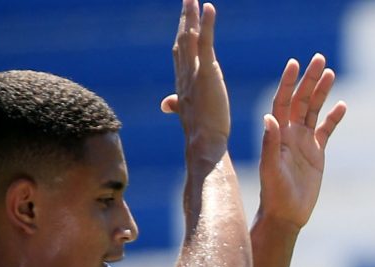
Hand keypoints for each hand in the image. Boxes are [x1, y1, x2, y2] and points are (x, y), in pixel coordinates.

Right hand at [160, 0, 232, 154]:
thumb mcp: (187, 114)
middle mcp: (184, 73)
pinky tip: (208, 7)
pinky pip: (205, 42)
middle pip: (182, 39)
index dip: (181, 34)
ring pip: (190, 37)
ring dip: (191, 15)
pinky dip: (206, 24)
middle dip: (184, 18)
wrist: (203, 144)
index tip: (184, 20)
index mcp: (182, 82)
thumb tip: (166, 104)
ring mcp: (194, 71)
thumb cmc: (200, 134)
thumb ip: (176, 104)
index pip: (180, 52)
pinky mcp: (207, 73)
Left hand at [257, 55, 344, 229]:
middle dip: (309, 80)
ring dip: (322, 92)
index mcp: (277, 132)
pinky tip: (342, 105)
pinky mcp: (317, 154)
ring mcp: (304, 142)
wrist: (286, 213)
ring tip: (330, 73)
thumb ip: (270, 143)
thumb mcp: (271, 168)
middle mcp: (290, 132)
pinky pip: (326, 131)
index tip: (295, 64)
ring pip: (314, 111)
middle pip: (301, 100)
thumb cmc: (274, 192)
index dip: (288, 82)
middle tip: (319, 59)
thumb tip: (269, 117)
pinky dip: (334, 118)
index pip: (283, 101)